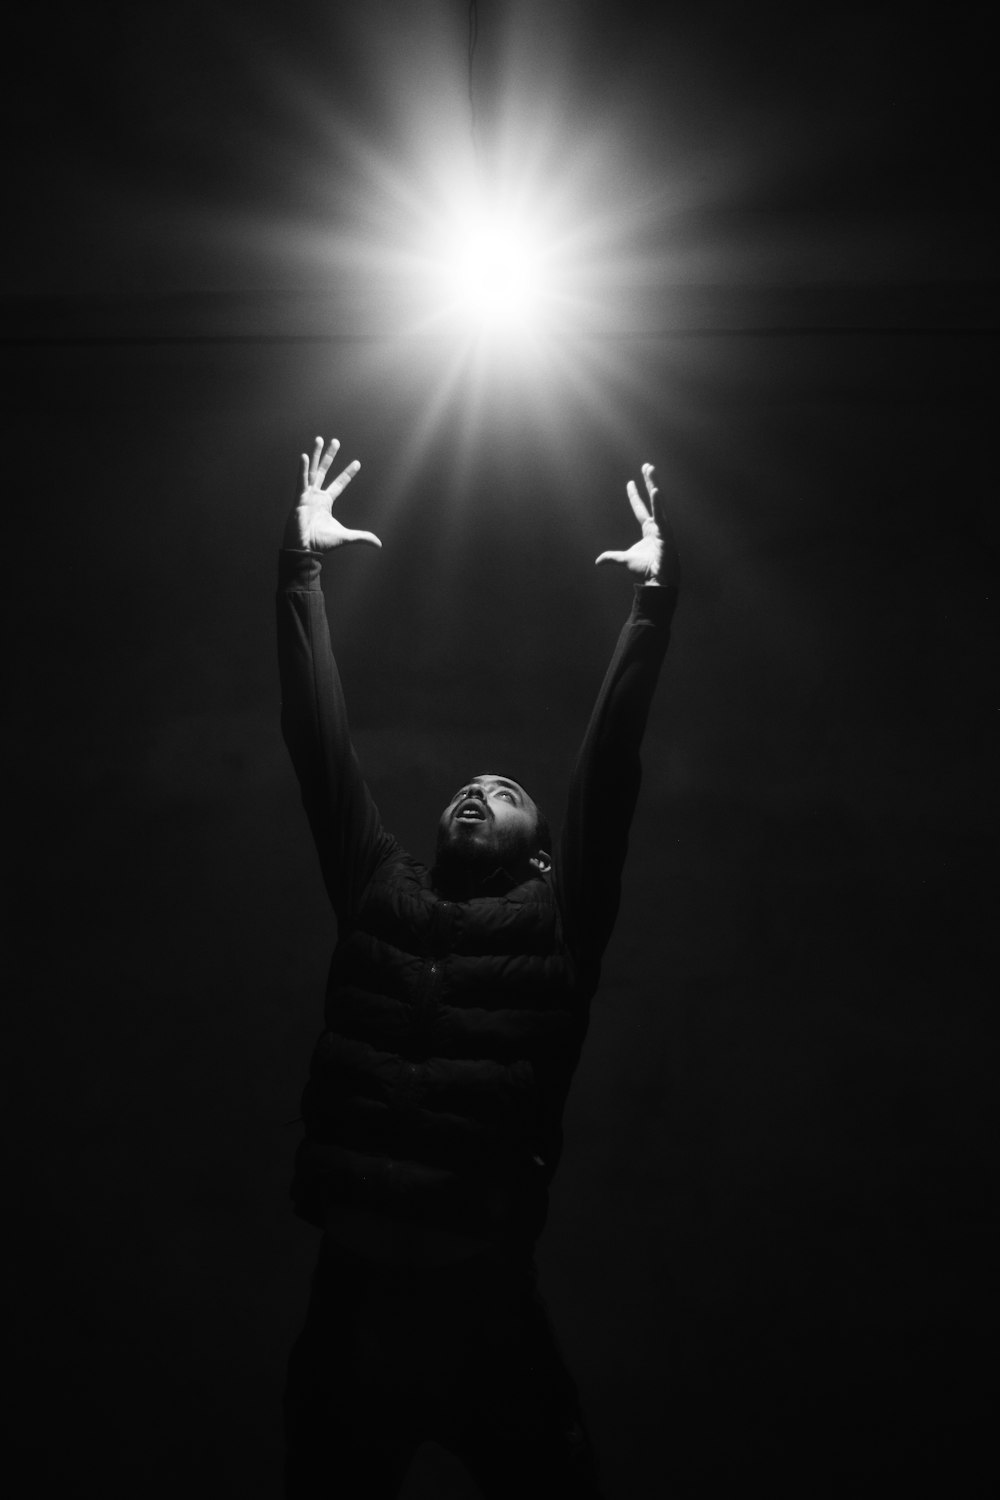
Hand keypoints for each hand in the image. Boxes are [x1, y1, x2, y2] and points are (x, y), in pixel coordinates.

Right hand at [285, 436, 381, 551]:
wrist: (305, 548)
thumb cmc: (321, 543)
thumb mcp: (346, 537)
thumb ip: (362, 537)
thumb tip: (379, 544)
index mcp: (326, 502)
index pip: (339, 483)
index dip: (348, 473)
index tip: (357, 462)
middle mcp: (316, 495)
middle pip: (324, 470)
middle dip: (330, 456)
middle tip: (335, 441)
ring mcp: (307, 495)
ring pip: (312, 470)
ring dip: (315, 455)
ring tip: (319, 439)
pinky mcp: (299, 498)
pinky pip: (301, 480)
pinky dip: (302, 469)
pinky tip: (303, 456)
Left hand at [595, 462, 677, 586]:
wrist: (657, 582)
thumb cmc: (647, 570)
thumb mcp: (625, 560)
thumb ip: (612, 558)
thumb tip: (598, 561)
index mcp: (649, 529)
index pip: (640, 508)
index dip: (635, 495)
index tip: (630, 482)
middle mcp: (657, 525)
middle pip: (652, 499)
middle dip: (650, 482)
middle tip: (647, 466)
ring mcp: (663, 528)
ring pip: (658, 503)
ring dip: (654, 485)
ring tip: (650, 470)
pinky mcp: (667, 534)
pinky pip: (663, 517)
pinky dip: (659, 504)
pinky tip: (656, 491)